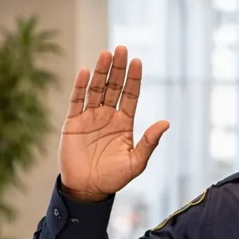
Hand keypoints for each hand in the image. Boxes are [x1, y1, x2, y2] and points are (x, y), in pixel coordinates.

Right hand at [58, 46, 169, 202]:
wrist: (87, 190)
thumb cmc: (113, 178)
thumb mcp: (135, 162)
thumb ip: (149, 142)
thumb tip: (165, 123)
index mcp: (124, 123)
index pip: (130, 95)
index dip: (134, 78)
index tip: (138, 61)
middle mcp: (107, 116)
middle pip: (114, 86)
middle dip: (118, 68)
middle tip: (121, 49)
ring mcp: (90, 117)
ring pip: (96, 89)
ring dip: (101, 72)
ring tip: (106, 54)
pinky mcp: (73, 123)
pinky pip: (77, 101)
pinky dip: (80, 86)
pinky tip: (86, 72)